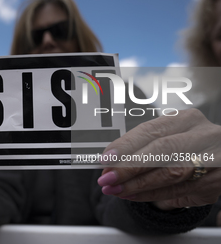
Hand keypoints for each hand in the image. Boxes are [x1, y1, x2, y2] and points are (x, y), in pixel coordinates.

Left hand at [97, 109, 220, 208]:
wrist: (214, 160)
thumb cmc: (181, 147)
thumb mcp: (165, 138)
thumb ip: (140, 146)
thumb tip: (109, 160)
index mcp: (185, 119)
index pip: (151, 130)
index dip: (126, 145)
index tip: (106, 158)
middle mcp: (203, 135)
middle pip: (162, 150)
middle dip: (130, 167)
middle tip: (108, 178)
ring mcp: (214, 159)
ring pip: (171, 173)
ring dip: (138, 184)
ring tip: (116, 189)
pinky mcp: (215, 182)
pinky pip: (179, 191)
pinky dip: (152, 195)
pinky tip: (133, 196)